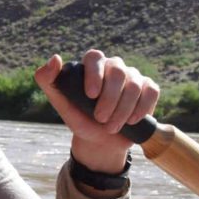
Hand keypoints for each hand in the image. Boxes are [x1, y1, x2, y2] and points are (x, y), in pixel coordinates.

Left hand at [35, 50, 159, 172]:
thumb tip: (55, 57)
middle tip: (100, 119)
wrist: (100, 140)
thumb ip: (47, 80)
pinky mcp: (148, 89)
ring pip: (134, 85)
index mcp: (92, 65)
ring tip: (112, 126)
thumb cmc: (79, 118)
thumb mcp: (59, 103)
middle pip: (118, 72)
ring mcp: (133, 76)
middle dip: (110, 98)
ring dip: (123, 110)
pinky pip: (151, 91)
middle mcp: (113, 66)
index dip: (94, 74)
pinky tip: (132, 120)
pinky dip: (142, 108)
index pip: (94, 57)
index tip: (89, 95)